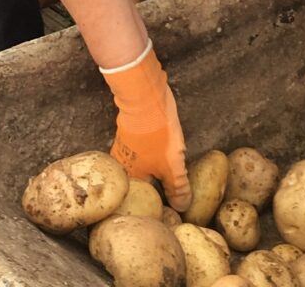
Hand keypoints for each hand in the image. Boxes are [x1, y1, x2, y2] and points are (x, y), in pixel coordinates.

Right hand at [100, 39, 191, 210]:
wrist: (146, 97)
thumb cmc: (157, 135)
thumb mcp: (173, 167)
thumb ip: (178, 189)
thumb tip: (183, 207)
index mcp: (129, 181)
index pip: (146, 202)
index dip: (163, 204)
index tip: (178, 204)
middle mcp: (122, 167)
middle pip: (144, 184)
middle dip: (160, 186)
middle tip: (180, 186)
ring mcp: (125, 148)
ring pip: (145, 165)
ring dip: (158, 167)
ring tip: (176, 166)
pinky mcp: (131, 133)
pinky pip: (145, 151)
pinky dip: (156, 152)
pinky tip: (168, 148)